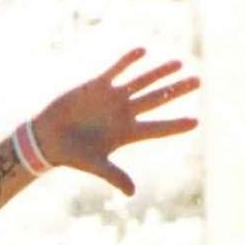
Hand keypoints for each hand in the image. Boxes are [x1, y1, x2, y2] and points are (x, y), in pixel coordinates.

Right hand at [30, 50, 199, 196]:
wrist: (46, 138)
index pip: (157, 128)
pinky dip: (127, 61)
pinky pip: (116, 70)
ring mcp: (112, 99)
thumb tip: (132, 193)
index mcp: (126, 133)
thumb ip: (114, 175)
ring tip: (179, 64)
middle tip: (198, 81)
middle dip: (177, 91)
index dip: (176, 125)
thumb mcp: (94, 164)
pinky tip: (142, 52)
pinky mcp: (96, 86)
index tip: (196, 122)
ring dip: (159, 73)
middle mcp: (123, 114)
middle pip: (156, 100)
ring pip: (141, 82)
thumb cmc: (70, 154)